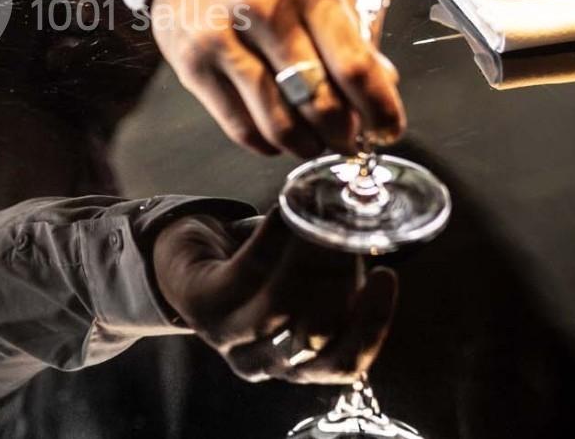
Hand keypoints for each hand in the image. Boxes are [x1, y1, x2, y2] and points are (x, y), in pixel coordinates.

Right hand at [149, 0, 404, 156]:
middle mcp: (265, 13)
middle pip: (317, 101)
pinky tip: (278, 136)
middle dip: (343, 132)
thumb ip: (356, 24)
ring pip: (276, 122)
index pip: (353, 64)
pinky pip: (238, 126)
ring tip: (315, 141)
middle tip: (350, 137)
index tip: (389, 127)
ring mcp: (223, 41)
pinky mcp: (192, 65)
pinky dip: (267, 142)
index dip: (379, 108)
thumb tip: (384, 80)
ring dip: (306, 144)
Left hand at [153, 209, 396, 383]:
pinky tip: (286, 208)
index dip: (371, 325)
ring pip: (279, 307)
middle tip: (352, 233)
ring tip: (323, 219)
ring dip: (308, 257)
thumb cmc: (258, 274)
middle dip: (340, 280)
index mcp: (296, 365)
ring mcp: (228, 337)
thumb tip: (371, 231)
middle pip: (312, 335)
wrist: (189, 261)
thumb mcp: (304, 283)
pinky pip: (246, 270)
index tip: (385, 276)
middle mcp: (261, 362)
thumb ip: (338, 274)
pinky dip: (273, 237)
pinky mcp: (203, 303)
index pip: (343, 364)